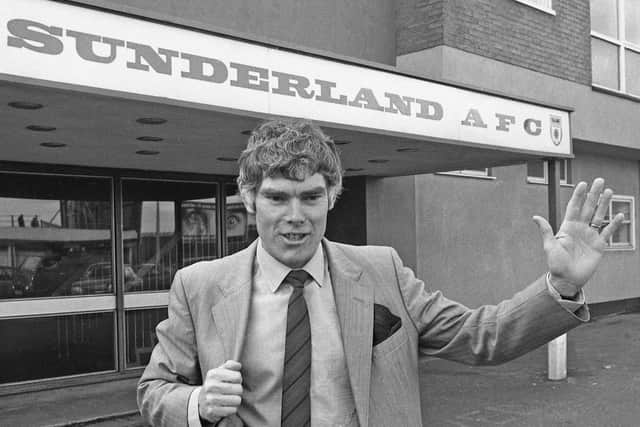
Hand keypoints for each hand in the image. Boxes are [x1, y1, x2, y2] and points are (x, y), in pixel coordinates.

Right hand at [198, 360, 242, 422]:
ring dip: (236, 400)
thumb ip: (230, 365)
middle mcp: (210, 386)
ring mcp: (210, 399)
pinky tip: (226, 406)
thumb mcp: (220, 372)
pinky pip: (232, 410)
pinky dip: (232, 409)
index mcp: (213, 374)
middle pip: (239, 389)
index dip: (238, 379)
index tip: (233, 381)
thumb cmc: (216, 383)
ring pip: (237, 400)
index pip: (237, 376)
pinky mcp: (211, 411)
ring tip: (230, 398)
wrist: (201, 401)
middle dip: (238, 390)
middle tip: (232, 391)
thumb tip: (238, 365)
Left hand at [533, 178, 624, 295]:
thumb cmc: (556, 264)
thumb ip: (545, 230)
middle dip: (594, 194)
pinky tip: (619, 215)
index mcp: (567, 227)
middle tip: (600, 181)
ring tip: (610, 192)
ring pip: (599, 216)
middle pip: (588, 208)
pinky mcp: (599, 245)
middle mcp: (580, 229)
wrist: (567, 279)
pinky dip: (614, 224)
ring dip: (604, 204)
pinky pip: (607, 232)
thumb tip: (535, 217)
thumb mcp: (549, 246)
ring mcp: (590, 236)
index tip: (583, 184)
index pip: (574, 207)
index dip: (578, 196)